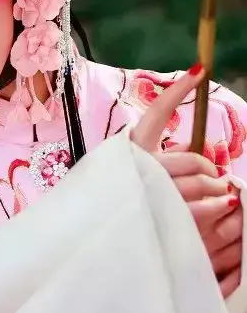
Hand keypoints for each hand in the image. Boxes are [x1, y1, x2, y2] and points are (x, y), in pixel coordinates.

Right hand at [130, 66, 242, 298]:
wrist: (90, 242)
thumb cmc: (118, 201)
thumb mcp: (137, 172)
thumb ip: (170, 156)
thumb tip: (206, 147)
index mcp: (131, 150)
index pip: (156, 114)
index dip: (178, 91)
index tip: (199, 70)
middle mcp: (139, 167)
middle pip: (193, 159)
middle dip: (210, 169)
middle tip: (217, 178)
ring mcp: (150, 193)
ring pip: (202, 183)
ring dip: (217, 187)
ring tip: (220, 195)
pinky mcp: (160, 218)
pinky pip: (201, 209)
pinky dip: (217, 205)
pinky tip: (222, 205)